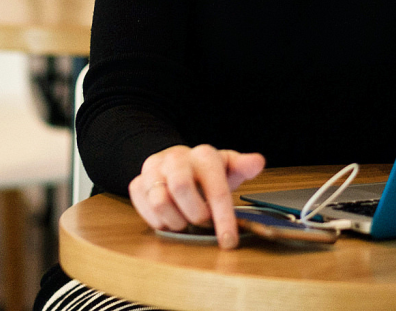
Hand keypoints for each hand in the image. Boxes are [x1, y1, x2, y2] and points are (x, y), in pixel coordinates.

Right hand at [128, 144, 265, 248]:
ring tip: (185, 220)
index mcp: (203, 155)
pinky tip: (169, 218)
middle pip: (181, 188)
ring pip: (160, 200)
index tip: (229, 240)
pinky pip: (143, 207)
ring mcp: (153, 169)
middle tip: (202, 222)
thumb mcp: (227, 167)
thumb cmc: (206, 171)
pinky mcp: (137, 182)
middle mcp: (176, 158)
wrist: (175, 163)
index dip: (223, 217)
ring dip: (176, 220)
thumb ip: (243, 166)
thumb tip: (258, 162)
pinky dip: (158, 220)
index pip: (215, 187)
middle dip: (195, 214)